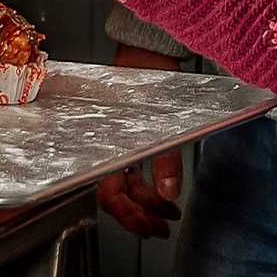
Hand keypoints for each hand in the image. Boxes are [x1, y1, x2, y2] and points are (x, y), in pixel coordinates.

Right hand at [97, 45, 184, 236]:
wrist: (144, 46)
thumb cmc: (145, 75)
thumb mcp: (162, 121)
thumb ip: (165, 158)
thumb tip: (168, 193)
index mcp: (107, 146)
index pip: (112, 195)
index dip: (130, 217)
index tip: (150, 230)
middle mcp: (107, 146)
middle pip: (119, 194)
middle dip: (143, 214)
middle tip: (164, 226)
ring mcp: (116, 141)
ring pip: (126, 183)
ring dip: (147, 200)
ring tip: (169, 210)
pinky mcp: (126, 133)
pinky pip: (131, 166)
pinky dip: (147, 181)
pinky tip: (161, 186)